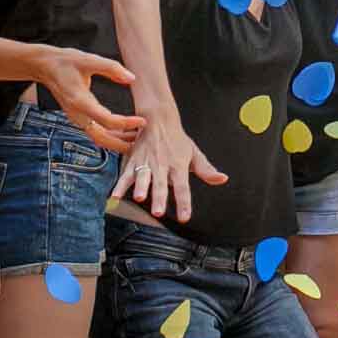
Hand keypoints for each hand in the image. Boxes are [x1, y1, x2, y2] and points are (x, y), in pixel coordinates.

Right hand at [36, 48, 145, 153]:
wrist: (45, 67)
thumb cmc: (66, 62)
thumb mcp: (89, 60)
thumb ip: (111, 68)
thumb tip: (131, 78)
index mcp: (80, 101)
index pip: (106, 120)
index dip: (126, 124)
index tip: (142, 121)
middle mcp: (77, 114)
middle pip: (101, 138)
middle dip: (121, 143)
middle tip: (142, 141)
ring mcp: (77, 118)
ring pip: (98, 137)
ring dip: (117, 141)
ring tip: (136, 138)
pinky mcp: (79, 117)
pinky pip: (96, 131)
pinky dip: (110, 135)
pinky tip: (124, 131)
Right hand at [110, 111, 226, 223]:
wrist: (159, 119)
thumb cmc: (177, 140)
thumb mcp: (194, 153)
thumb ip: (206, 170)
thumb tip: (222, 179)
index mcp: (178, 166)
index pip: (183, 187)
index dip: (184, 202)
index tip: (184, 218)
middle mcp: (162, 165)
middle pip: (161, 184)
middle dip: (159, 198)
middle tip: (158, 212)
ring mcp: (147, 163)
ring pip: (144, 177)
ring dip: (141, 188)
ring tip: (139, 198)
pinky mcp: (134, 161)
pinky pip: (126, 174)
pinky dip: (120, 186)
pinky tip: (115, 197)